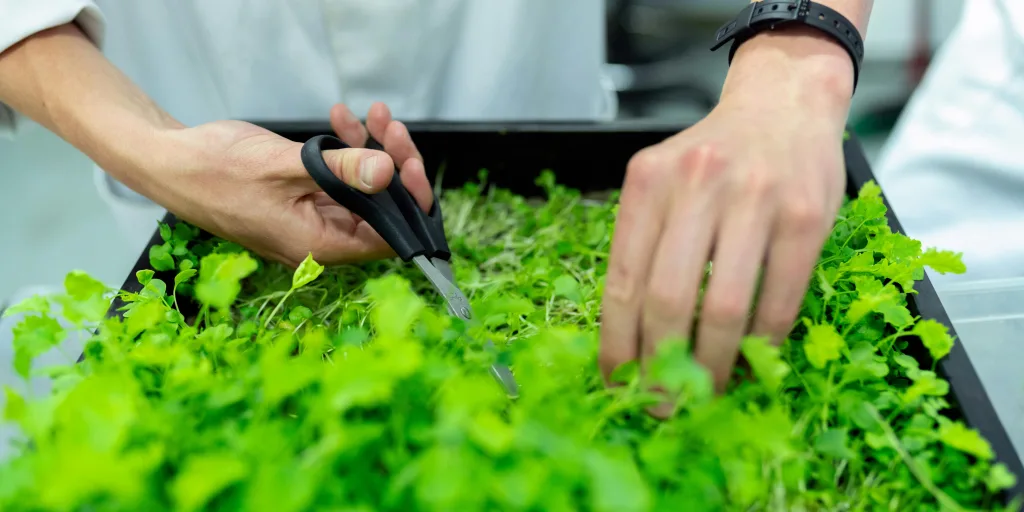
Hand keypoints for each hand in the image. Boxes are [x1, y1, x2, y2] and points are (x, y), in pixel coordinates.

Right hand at [139, 102, 430, 266]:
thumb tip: (388, 173)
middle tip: (390, 127)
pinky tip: (341, 119)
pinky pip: (338, 179)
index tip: (409, 163)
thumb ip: (341, 171)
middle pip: (380, 210)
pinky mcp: (302, 199)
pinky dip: (345, 151)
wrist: (170, 161)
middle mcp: (320, 239)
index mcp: (319, 245)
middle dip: (392, 164)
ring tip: (371, 114)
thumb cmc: (215, 171)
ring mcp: (311, 219)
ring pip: (362, 190)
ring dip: (371, 151)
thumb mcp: (285, 165)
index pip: (389, 237)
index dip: (408, 202)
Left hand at [599, 29, 853, 401]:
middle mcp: (697, 185)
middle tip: (661, 402)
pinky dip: (761, 343)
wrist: (784, 102)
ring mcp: (755, 198)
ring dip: (712, 365)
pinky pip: (779, 299)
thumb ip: (646, 244)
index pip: (622, 280)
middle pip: (669, 300)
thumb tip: (631, 338)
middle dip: (661, 365)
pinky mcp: (806, 216)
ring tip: (703, 394)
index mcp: (648, 182)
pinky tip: (749, 361)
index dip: (617, 343)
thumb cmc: (715, 157)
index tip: (617, 381)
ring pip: (725, 307)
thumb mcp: (664, 182)